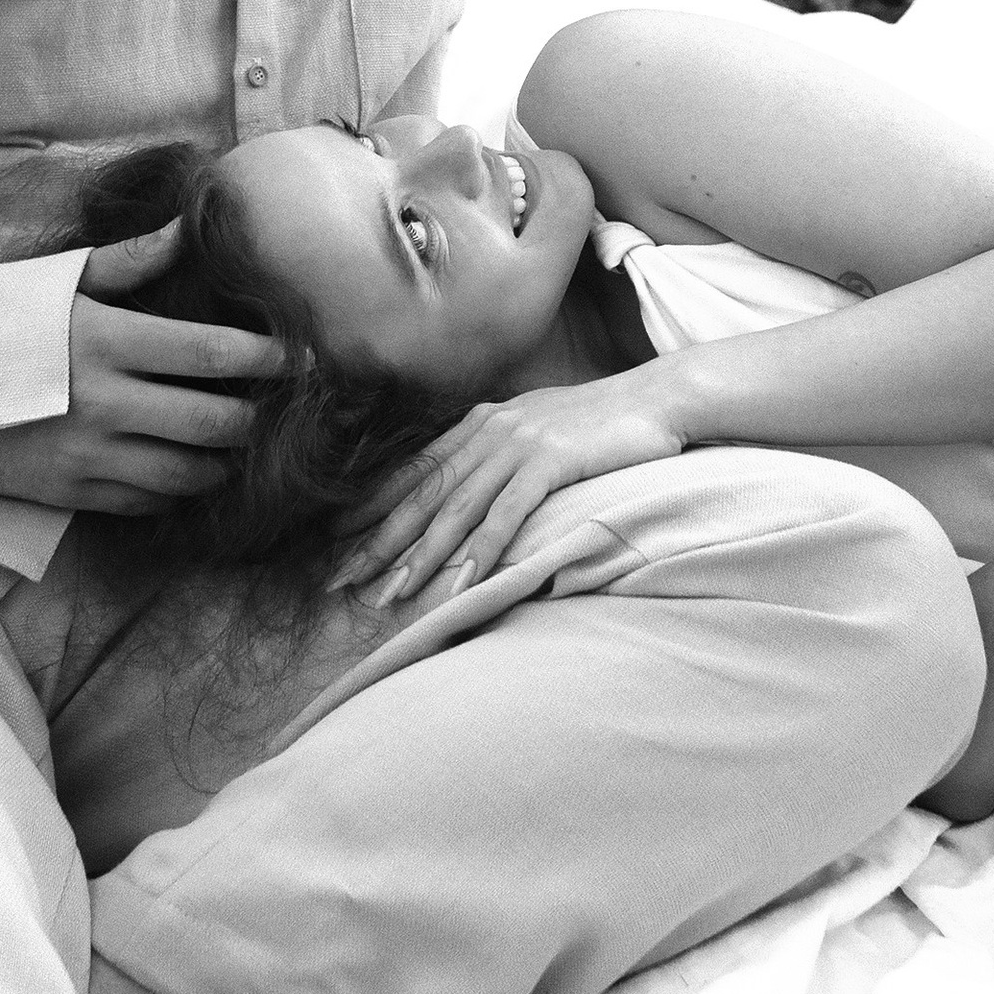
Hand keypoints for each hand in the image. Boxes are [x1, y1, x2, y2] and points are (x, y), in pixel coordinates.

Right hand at [0, 220, 290, 514]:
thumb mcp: (58, 280)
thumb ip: (130, 261)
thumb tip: (188, 230)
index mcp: (105, 340)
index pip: (207, 353)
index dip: (263, 359)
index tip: (295, 359)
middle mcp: (102, 401)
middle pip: (210, 422)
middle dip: (253, 419)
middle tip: (272, 409)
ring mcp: (86, 454)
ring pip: (185, 472)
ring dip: (221, 461)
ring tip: (235, 444)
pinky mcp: (70, 492)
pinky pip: (145, 501)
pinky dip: (175, 489)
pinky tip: (187, 471)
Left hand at [330, 367, 683, 602]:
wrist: (658, 398)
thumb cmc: (601, 422)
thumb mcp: (537, 430)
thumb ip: (500, 453)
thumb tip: (472, 487)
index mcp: (480, 422)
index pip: (414, 471)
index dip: (371, 506)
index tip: (335, 540)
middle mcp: (488, 430)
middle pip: (422, 495)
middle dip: (378, 541)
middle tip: (341, 580)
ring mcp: (517, 444)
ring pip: (456, 510)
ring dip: (420, 557)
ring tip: (389, 595)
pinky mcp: (550, 462)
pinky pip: (507, 515)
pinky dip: (481, 552)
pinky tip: (462, 585)